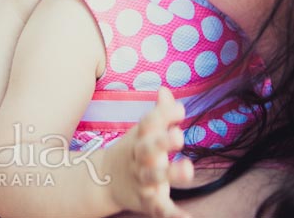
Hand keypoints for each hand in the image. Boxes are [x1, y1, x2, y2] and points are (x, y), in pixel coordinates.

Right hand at [106, 88, 193, 217]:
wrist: (104, 181)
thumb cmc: (134, 151)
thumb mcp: (143, 132)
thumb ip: (158, 113)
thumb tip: (165, 90)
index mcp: (140, 139)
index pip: (148, 123)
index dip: (163, 115)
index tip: (181, 109)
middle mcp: (140, 159)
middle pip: (148, 149)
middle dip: (162, 142)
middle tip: (179, 135)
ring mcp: (142, 181)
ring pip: (154, 177)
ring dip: (170, 174)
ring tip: (189, 169)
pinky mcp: (148, 203)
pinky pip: (160, 210)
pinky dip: (173, 216)